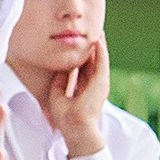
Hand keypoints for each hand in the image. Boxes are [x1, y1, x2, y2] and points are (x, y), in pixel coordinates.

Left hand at [42, 33, 109, 156]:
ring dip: (99, 46)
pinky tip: (99, 39)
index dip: (81, 56)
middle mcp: (93, 85)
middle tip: (91, 33)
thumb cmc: (66, 118)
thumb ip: (60, 81)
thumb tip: (60, 69)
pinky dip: (101, 50)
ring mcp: (99, 83)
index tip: (79, 45)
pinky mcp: (101, 82)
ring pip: (100, 60)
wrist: (75, 128)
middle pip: (93, 62)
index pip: (83, 68)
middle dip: (91, 48)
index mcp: (84, 89)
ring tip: (98, 32)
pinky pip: (102, 62)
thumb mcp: (58, 95)